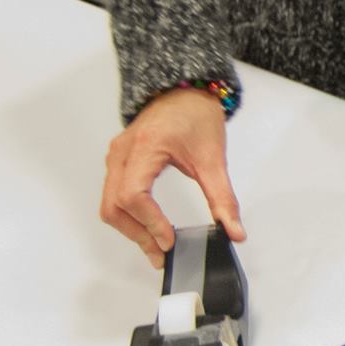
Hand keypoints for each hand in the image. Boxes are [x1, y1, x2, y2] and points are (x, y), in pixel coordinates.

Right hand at [101, 88, 245, 265]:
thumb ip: (223, 198)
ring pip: (110, 204)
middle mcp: (122, 153)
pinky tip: (148, 228)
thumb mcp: (214, 158)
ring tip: (156, 247)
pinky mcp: (119, 161)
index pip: (133, 195)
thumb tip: (234, 231)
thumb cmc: (195, 115)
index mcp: (145, 148)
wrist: (183, 90)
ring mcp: (116, 157)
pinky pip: (113, 195)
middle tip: (162, 254)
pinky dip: (128, 216)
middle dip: (138, 234)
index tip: (169, 241)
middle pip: (115, 206)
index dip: (149, 222)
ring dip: (131, 229)